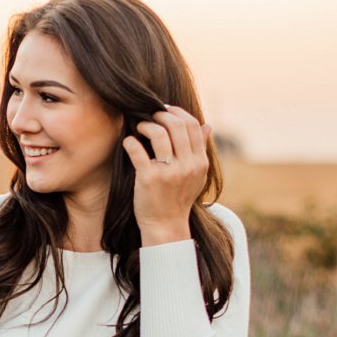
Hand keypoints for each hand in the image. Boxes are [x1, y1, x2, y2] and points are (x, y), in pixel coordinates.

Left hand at [122, 104, 211, 239]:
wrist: (166, 225)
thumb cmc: (179, 198)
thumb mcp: (197, 176)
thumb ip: (201, 150)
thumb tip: (207, 126)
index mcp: (200, 162)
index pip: (193, 125)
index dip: (178, 112)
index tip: (166, 110)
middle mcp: (187, 166)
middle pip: (176, 125)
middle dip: (161, 114)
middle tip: (150, 114)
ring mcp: (169, 172)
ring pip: (159, 134)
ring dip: (146, 125)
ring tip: (139, 127)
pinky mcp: (149, 179)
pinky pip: (137, 150)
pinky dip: (130, 141)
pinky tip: (129, 142)